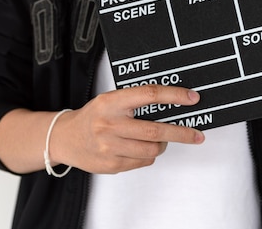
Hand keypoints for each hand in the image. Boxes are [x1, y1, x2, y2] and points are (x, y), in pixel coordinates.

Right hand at [50, 85, 203, 173]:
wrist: (65, 138)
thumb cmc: (92, 117)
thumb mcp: (109, 101)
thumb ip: (134, 102)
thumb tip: (171, 105)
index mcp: (110, 102)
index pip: (148, 95)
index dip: (174, 96)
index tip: (191, 98)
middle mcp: (109, 124)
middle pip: (155, 130)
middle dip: (181, 133)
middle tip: (196, 134)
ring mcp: (110, 147)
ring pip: (152, 149)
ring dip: (162, 146)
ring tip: (159, 141)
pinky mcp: (112, 165)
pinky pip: (143, 161)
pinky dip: (148, 155)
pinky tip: (138, 148)